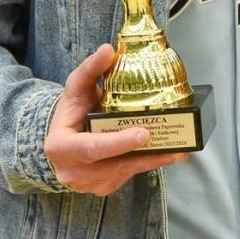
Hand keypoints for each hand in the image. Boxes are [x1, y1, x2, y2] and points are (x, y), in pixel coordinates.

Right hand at [44, 44, 184, 195]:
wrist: (61, 140)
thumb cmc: (70, 112)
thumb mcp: (76, 88)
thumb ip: (91, 69)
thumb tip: (108, 50)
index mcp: (61, 147)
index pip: (90, 148)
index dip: (118, 143)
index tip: (143, 133)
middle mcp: (72, 172)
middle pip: (113, 166)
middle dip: (144, 156)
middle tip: (173, 146)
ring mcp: (88, 185)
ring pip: (124, 173)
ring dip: (152, 162)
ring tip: (179, 150)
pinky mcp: (102, 188)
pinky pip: (127, 177)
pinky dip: (146, 165)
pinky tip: (166, 155)